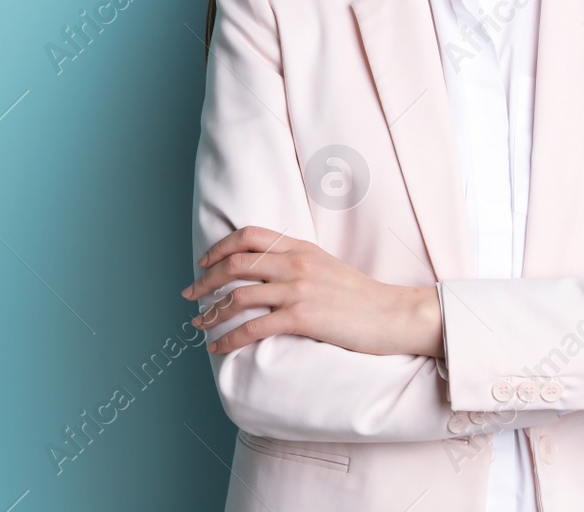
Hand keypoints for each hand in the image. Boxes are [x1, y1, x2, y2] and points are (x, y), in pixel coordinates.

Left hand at [181, 226, 441, 356]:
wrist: (394, 315)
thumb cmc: (362, 297)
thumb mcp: (327, 267)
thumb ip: (297, 263)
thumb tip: (266, 272)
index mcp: (300, 248)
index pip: (249, 236)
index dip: (219, 247)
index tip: (203, 262)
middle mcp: (296, 264)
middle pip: (235, 264)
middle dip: (205, 280)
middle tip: (189, 295)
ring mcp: (298, 290)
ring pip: (239, 296)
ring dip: (212, 311)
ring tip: (198, 324)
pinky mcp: (302, 318)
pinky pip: (253, 328)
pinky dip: (229, 338)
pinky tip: (217, 347)